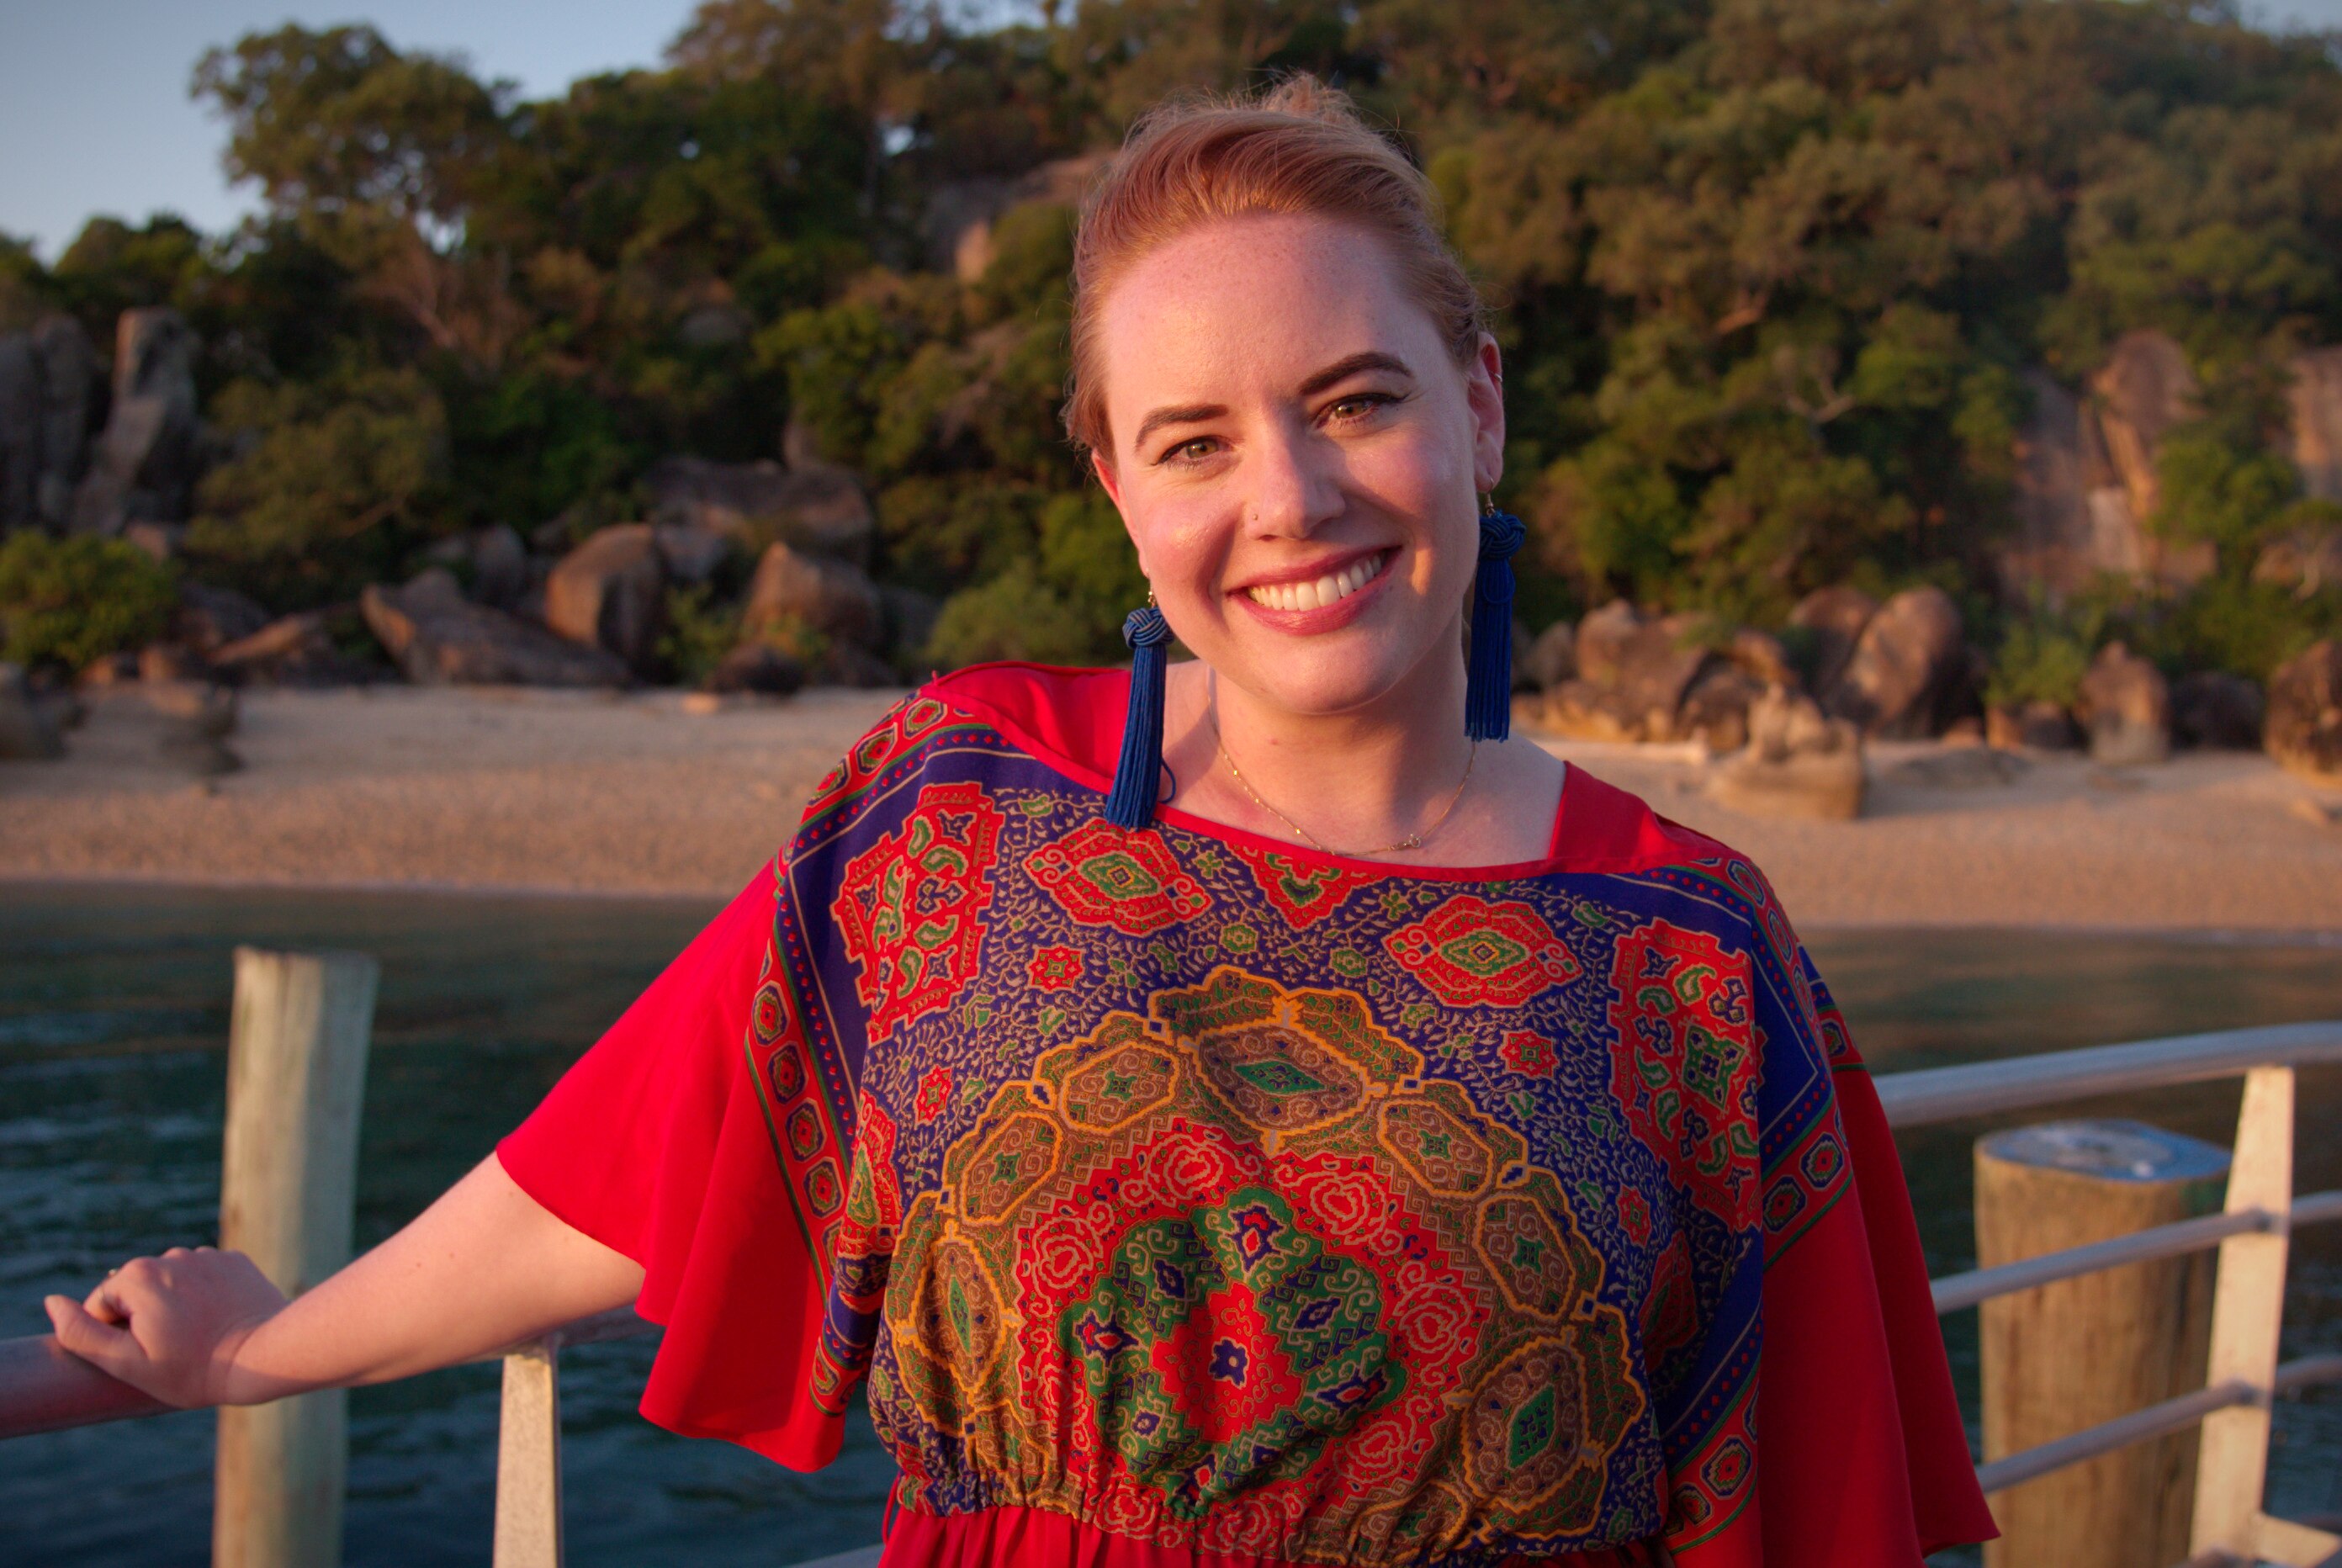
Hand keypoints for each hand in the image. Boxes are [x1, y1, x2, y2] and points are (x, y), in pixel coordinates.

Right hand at [45, 1247, 289, 1408]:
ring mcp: (206, 1255)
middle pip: (138, 1293)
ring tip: (199, 1336)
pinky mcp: (234, 1261)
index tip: (147, 1354)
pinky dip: (205, 1298)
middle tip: (173, 1349)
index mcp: (137, 1275)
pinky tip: (219, 1320)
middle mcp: (171, 1255)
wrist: (265, 1355)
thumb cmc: (193, 1368)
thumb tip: (52, 1303)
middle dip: (145, 1319)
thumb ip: (81, 1332)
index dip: (117, 1336)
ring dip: (175, 1307)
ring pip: (172, 1286)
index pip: (103, 1306)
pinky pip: (204, 1280)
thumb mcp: (126, 1361)